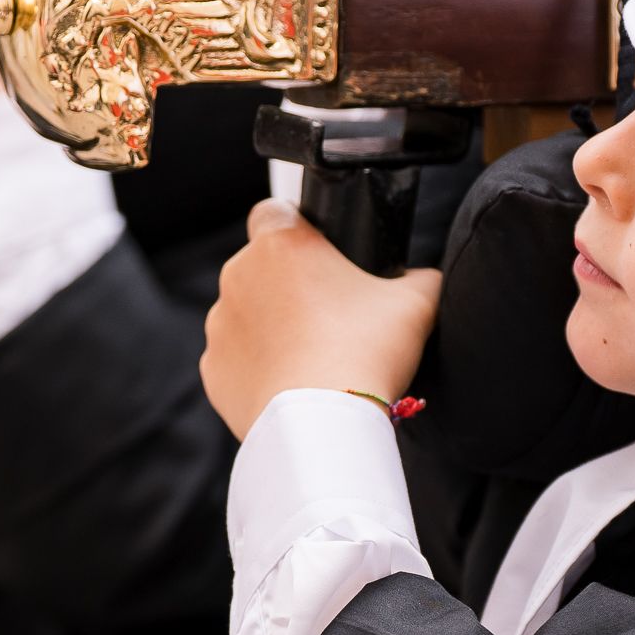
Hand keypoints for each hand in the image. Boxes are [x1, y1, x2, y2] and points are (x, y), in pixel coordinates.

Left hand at [201, 200, 442, 440]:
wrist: (323, 423)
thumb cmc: (365, 353)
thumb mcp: (417, 301)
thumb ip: (420, 277)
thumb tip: (421, 278)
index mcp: (281, 244)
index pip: (274, 211)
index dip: (297, 227)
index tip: (320, 253)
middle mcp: (239, 276)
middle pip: (262, 266)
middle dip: (289, 283)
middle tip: (331, 313)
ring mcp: (220, 324)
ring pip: (246, 313)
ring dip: (271, 325)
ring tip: (313, 354)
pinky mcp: (213, 369)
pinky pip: (237, 358)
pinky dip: (258, 366)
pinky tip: (292, 384)